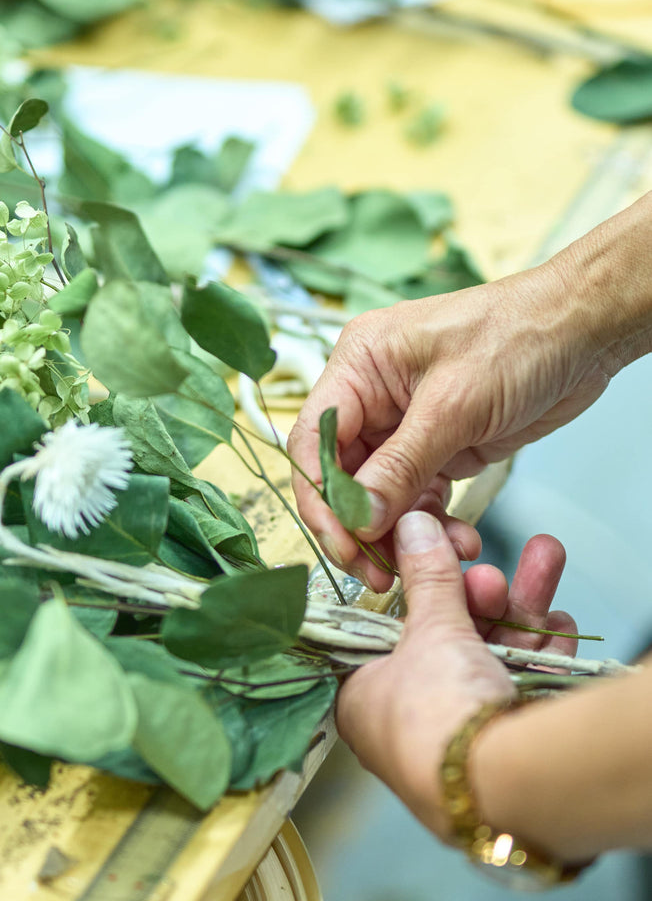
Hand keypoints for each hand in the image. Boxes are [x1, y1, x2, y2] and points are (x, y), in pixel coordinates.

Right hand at [286, 265, 613, 590]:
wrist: (586, 329)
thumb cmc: (521, 336)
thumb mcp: (454, 404)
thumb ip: (401, 465)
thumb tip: (358, 518)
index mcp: (358, 366)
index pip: (315, 440)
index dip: (319, 495)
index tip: (341, 542)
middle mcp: (371, 397)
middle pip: (340, 474)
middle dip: (358, 525)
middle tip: (376, 570)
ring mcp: (403, 424)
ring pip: (378, 494)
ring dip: (400, 532)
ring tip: (436, 559)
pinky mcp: (436, 447)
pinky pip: (417, 497)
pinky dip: (432, 524)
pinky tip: (459, 541)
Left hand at [335, 511, 575, 837]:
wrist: (502, 788)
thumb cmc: (437, 710)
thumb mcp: (429, 632)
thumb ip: (426, 578)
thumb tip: (411, 525)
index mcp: (360, 698)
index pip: (383, 633)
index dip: (417, 596)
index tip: (438, 565)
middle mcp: (403, 721)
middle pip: (442, 642)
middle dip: (478, 597)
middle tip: (492, 571)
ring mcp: (454, 736)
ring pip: (487, 658)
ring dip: (519, 610)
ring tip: (545, 562)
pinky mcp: (501, 748)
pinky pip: (517, 688)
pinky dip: (541, 652)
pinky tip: (560, 621)